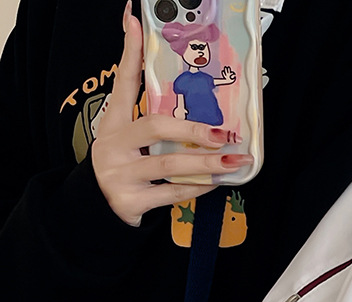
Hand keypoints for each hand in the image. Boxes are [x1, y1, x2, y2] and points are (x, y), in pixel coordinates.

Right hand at [91, 2, 252, 225]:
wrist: (96, 209)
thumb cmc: (123, 166)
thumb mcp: (126, 136)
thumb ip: (146, 111)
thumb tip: (166, 77)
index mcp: (113, 124)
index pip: (124, 83)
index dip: (131, 53)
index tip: (137, 23)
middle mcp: (113, 146)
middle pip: (154, 127)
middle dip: (193, 130)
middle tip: (223, 133)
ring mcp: (120, 175)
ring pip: (168, 165)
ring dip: (205, 163)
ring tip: (234, 161)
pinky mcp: (131, 201)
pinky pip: (171, 193)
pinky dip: (197, 188)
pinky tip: (217, 182)